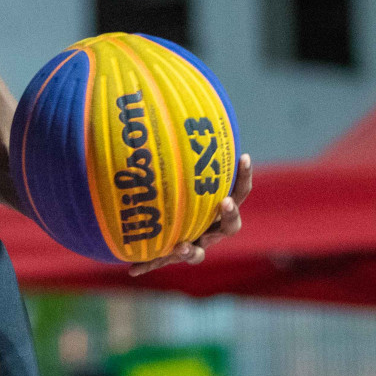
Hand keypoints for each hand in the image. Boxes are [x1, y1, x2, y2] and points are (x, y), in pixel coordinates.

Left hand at [129, 154, 252, 276]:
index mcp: (218, 206)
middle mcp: (211, 228)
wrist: (161, 223)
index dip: (244, 176)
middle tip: (223, 202)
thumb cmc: (175, 187)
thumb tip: (178, 106)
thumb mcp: (180, 168)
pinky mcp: (170, 254)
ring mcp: (194, 243)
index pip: (240, 191)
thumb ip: (182, 148)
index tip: (243, 156)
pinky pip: (160, 261)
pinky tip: (131, 269)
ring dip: (191, 249)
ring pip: (198, 253)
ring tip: (181, 244)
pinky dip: (147, 264)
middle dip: (229, 214)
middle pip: (230, 227)